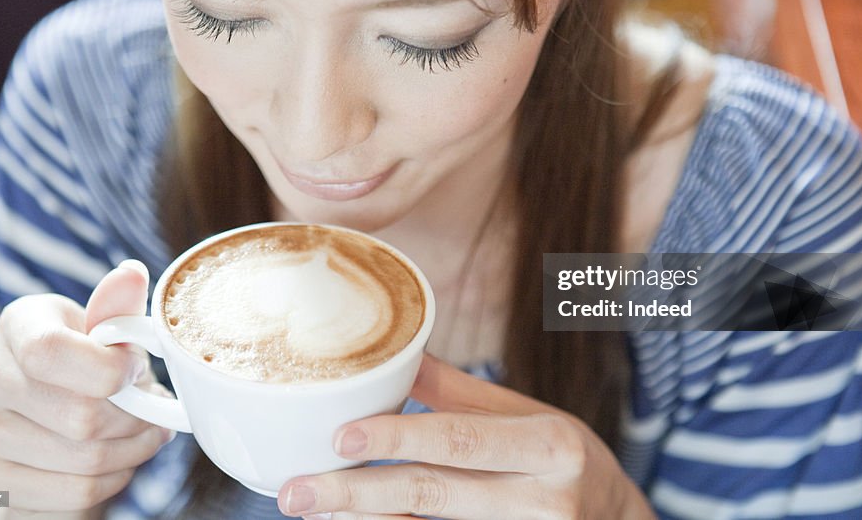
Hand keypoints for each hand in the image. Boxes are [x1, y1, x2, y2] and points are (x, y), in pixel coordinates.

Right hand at [0, 261, 175, 511]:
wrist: (47, 421)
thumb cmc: (86, 366)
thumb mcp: (106, 332)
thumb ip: (119, 309)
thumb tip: (132, 274)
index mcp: (17, 323)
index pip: (50, 352)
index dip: (109, 370)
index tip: (137, 370)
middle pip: (80, 415)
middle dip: (135, 418)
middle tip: (154, 412)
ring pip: (83, 458)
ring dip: (132, 450)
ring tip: (144, 434)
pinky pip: (74, 491)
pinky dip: (113, 479)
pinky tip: (118, 461)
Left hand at [276, 354, 653, 518]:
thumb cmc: (565, 461)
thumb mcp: (529, 418)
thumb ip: (461, 394)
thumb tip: (395, 356)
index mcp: (550, 444)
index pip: (461, 439)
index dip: (399, 438)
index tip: (341, 436)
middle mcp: (545, 500)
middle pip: (436, 495)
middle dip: (358, 494)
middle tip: (296, 491)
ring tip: (313, 508)